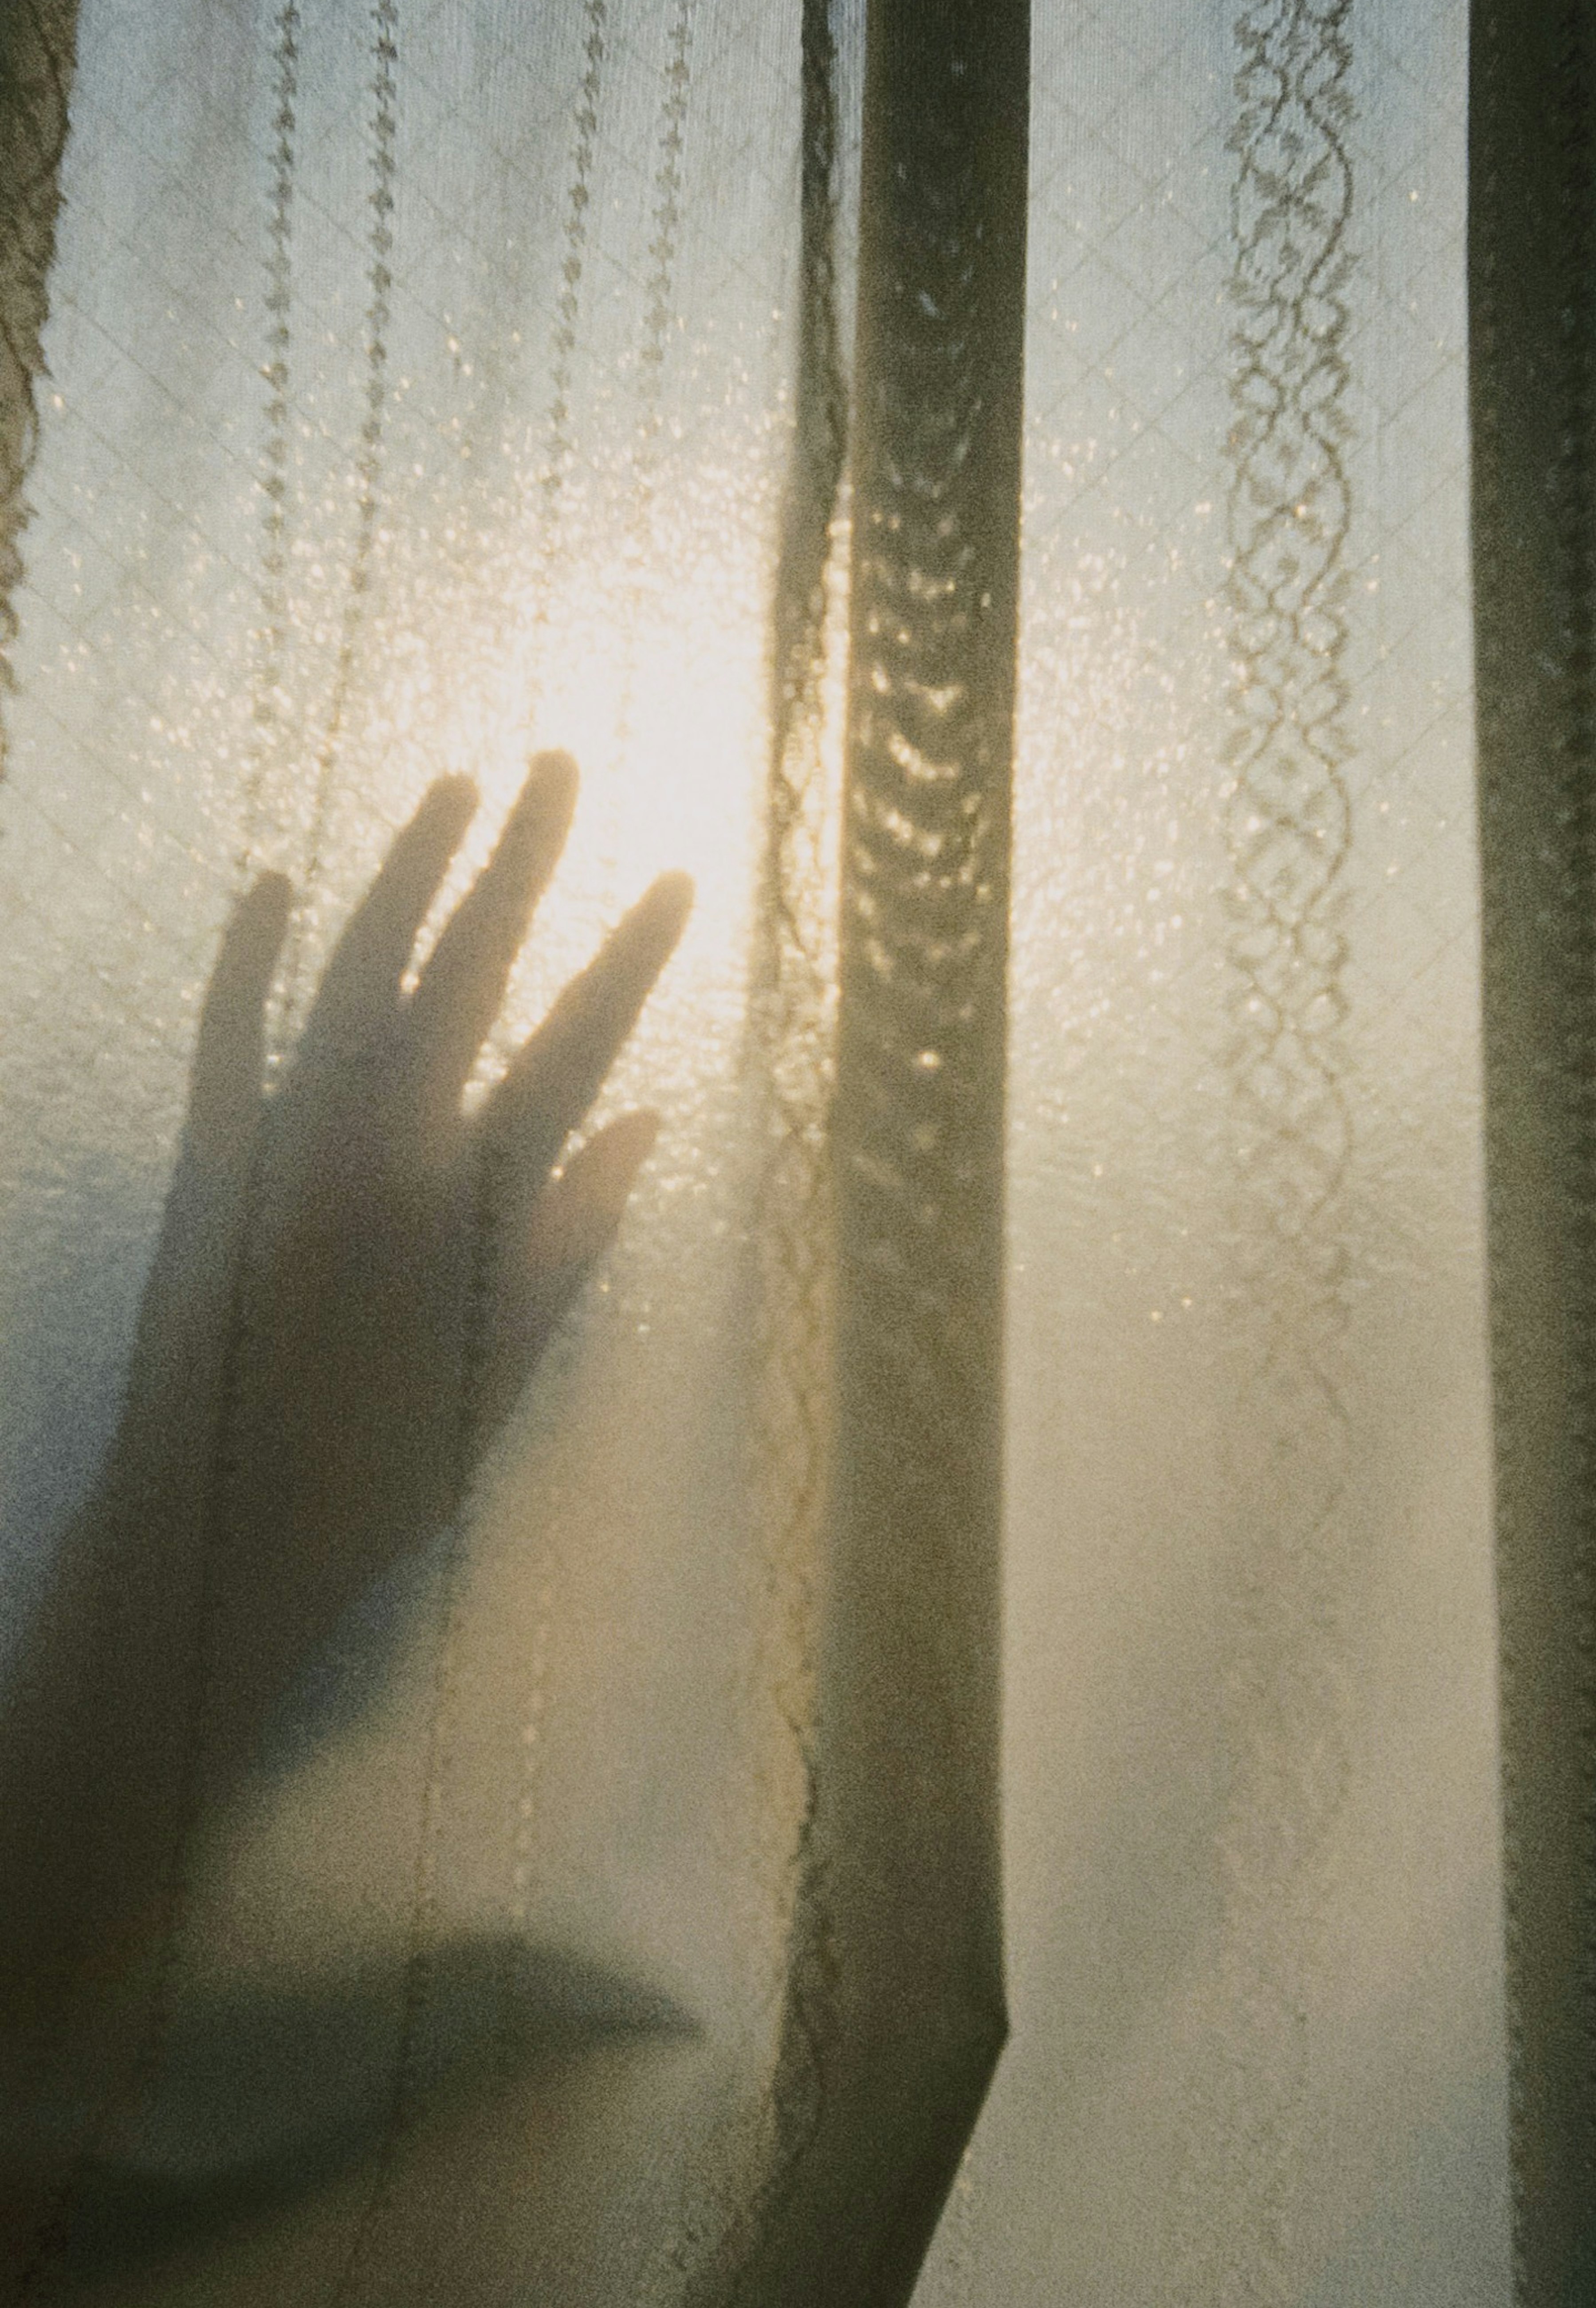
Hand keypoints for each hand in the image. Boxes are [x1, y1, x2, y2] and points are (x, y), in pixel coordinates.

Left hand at [0, 750, 689, 2027]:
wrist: (211, 1539)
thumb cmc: (379, 1474)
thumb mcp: (505, 1373)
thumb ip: (572, 1242)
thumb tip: (642, 1129)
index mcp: (467, 1204)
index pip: (573, 1049)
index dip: (630, 958)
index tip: (676, 879)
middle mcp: (378, 1149)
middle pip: (462, 973)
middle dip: (517, 863)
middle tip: (555, 768)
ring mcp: (282, 1144)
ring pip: (351, 974)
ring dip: (402, 874)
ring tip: (451, 788)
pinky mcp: (206, 1161)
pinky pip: (227, 1031)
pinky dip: (249, 953)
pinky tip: (276, 882)